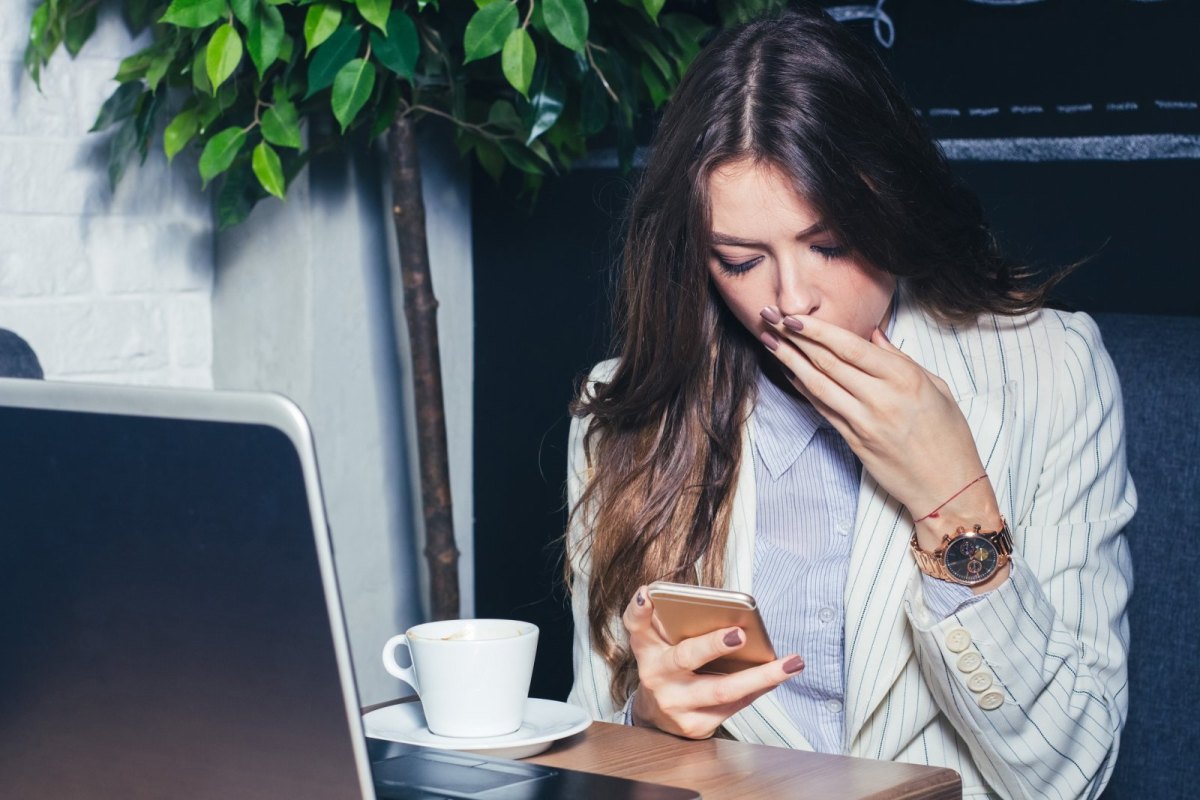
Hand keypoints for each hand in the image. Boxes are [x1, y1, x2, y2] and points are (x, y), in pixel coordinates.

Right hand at [623, 586, 803, 738]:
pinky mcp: (695, 725)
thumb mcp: (659, 641)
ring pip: (722, 690)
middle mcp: (656, 676)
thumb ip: (670, 620)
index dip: (640, 609)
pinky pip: (734, 705)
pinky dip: (759, 688)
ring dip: (761, 676)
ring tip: (790, 663)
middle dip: (714, 645)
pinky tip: (777, 677)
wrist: (656, 713)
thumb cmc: (667, 665)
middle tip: (740, 634)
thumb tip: (709, 606)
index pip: (636, 624)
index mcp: (647, 648)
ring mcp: (675, 704)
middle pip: (686, 657)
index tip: (649, 595)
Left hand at [759, 309, 1002, 550]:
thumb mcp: (936, 388)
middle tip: (770, 318)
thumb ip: (900, 359)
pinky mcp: (853, 441)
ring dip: (790, 361)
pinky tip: (789, 372)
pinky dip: (804, 388)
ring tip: (769, 341)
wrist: (948, 488)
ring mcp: (863, 422)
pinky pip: (822, 408)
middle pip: (828, 362)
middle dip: (794, 338)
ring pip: (818, 384)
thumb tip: (873, 334)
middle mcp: (881, 399)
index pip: (850, 347)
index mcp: (905, 379)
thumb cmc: (949, 437)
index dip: (817, 330)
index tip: (793, 316)